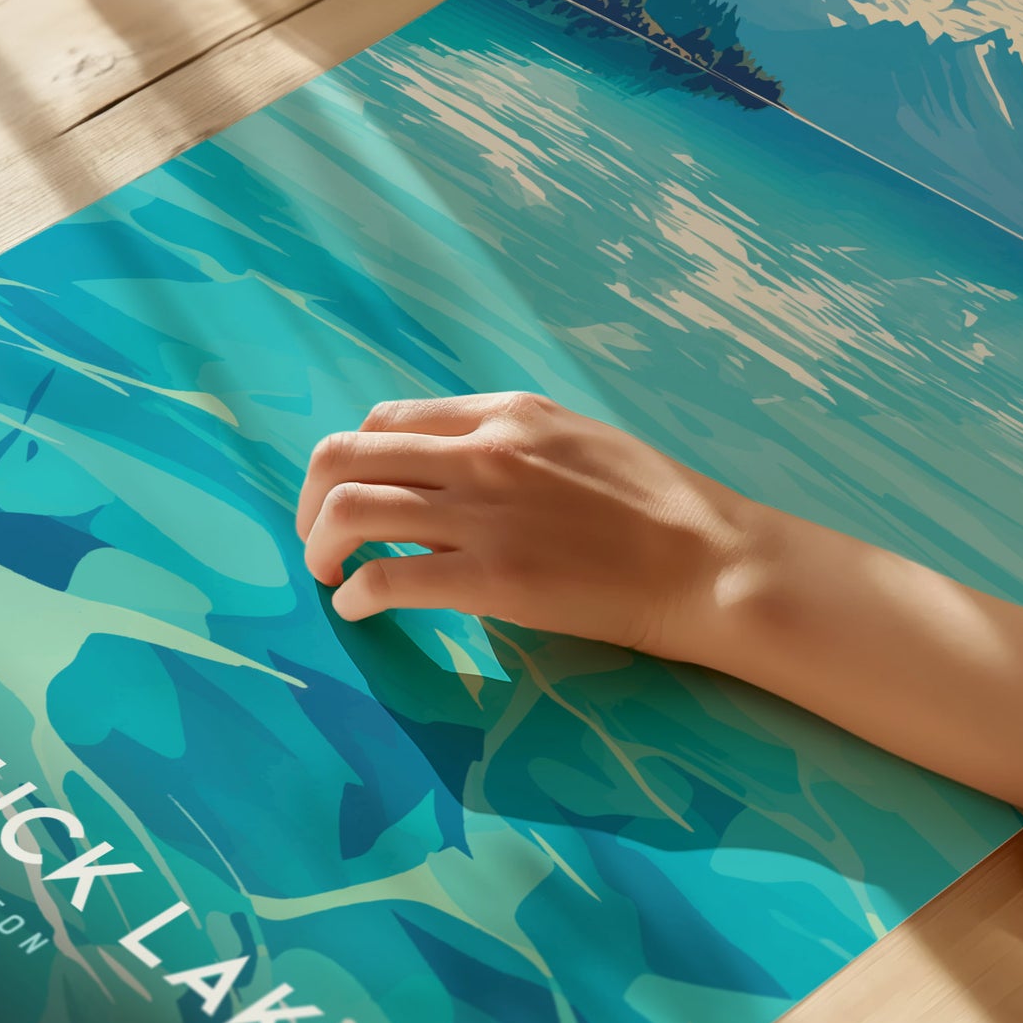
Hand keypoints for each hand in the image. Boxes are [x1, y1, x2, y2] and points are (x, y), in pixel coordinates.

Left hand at [296, 391, 757, 658]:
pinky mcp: (491, 577)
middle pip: (345, 455)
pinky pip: (386, 577)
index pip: (387, 420)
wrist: (709, 560)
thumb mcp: (573, 443)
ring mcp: (483, 513)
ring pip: (349, 509)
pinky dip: (356, 596)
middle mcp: (481, 450)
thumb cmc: (656, 507)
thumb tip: (441, 485)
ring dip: (321, 546)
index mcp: (503, 412)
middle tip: (320, 540)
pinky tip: (360, 610)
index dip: (354, 461)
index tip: (352, 497)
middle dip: (312, 501)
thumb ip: (504, 449)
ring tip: (330, 576)